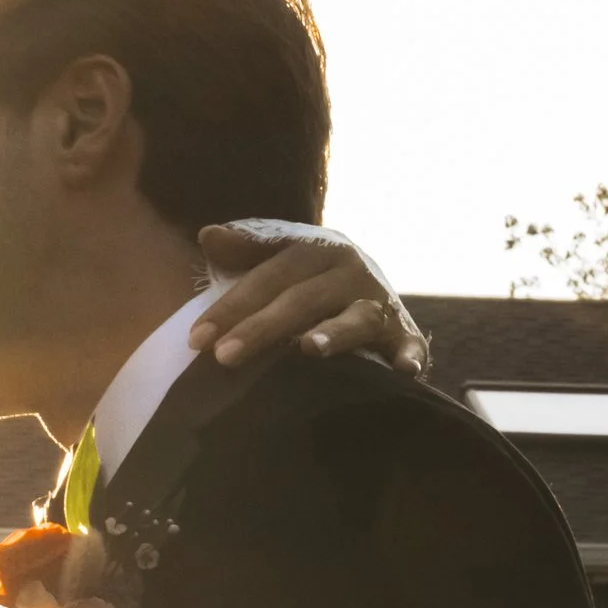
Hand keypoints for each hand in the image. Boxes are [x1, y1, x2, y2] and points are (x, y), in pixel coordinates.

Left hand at [192, 222, 427, 376]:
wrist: (372, 287)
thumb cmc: (310, 280)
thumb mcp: (282, 258)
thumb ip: (247, 250)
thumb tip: (208, 235)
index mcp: (317, 250)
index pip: (267, 277)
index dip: (231, 306)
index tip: (196, 338)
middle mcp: (350, 272)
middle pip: (303, 299)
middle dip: (262, 327)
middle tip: (224, 357)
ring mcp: (380, 303)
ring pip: (357, 318)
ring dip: (337, 332)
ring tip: (309, 348)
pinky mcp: (405, 335)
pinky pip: (410, 346)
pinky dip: (409, 356)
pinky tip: (402, 371)